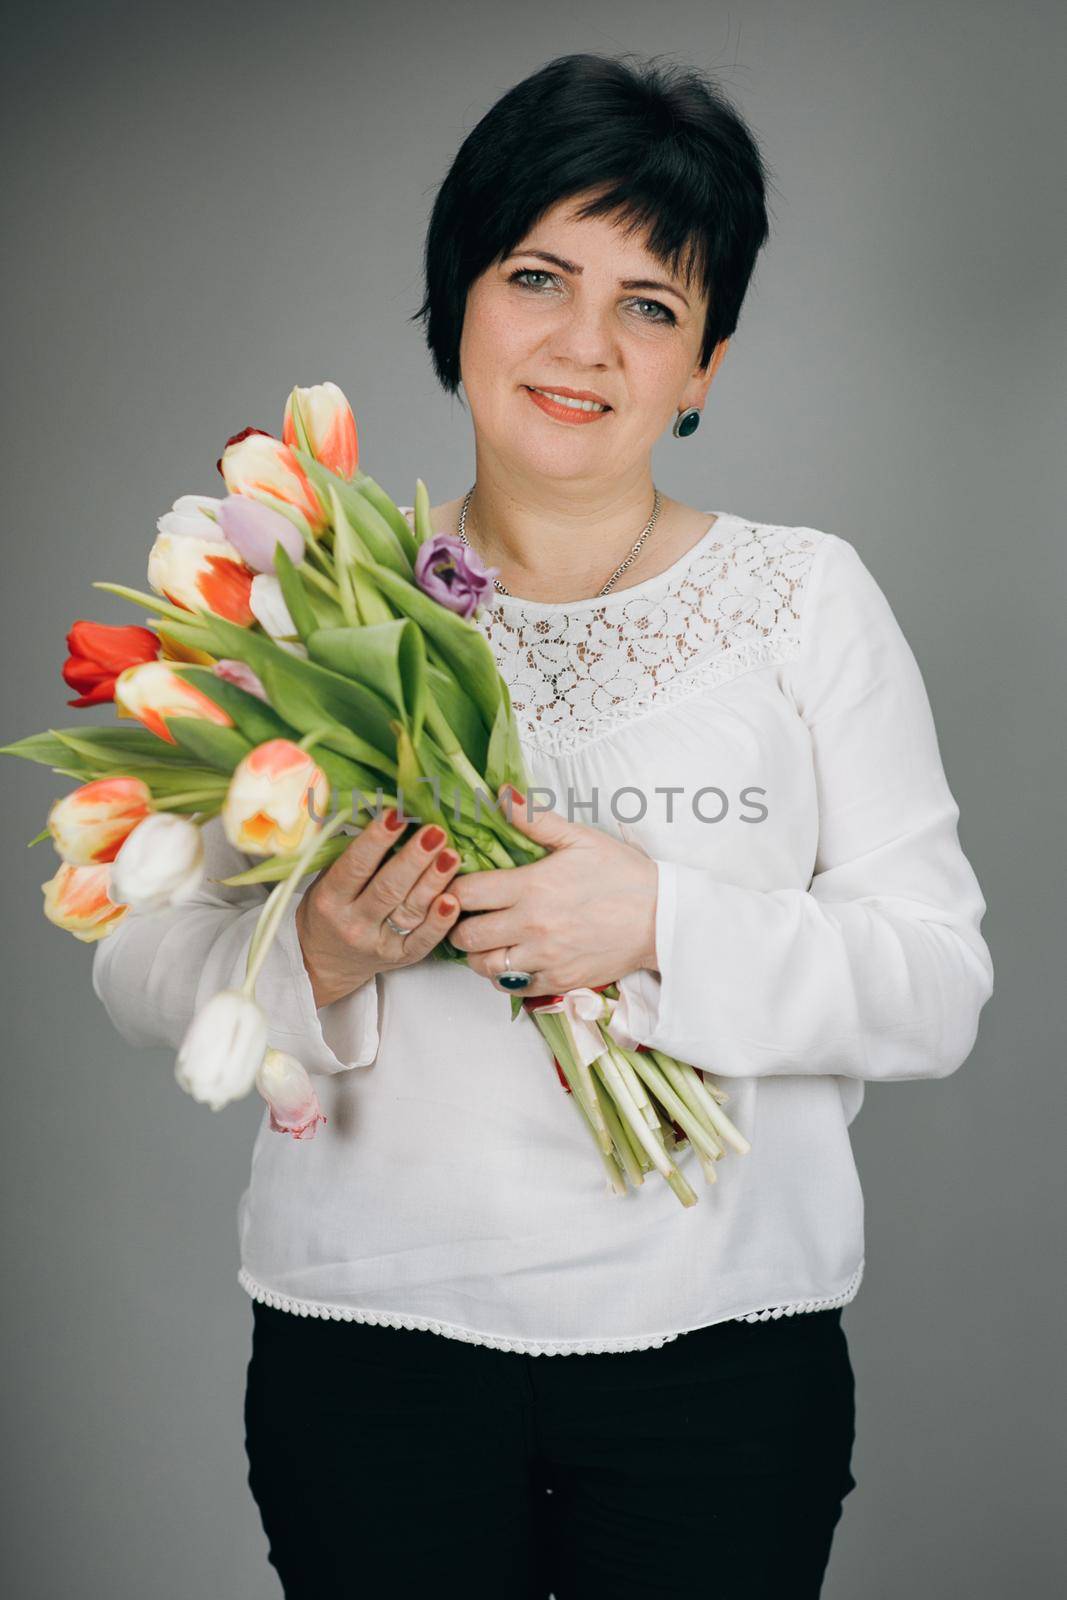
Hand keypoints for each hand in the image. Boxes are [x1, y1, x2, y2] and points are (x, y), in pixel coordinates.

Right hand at [295, 809, 461, 1007]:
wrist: (325, 959)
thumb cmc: (331, 908)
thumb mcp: (327, 880)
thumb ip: (352, 853)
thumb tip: (389, 814)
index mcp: (330, 899)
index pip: (355, 867)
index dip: (376, 840)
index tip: (397, 815)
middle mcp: (353, 923)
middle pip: (388, 888)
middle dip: (414, 859)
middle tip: (435, 832)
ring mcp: (379, 943)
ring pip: (410, 910)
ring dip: (433, 882)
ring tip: (451, 855)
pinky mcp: (402, 957)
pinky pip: (424, 940)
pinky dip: (441, 921)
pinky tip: (454, 899)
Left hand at [447, 786, 658, 996]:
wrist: (661, 918)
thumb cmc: (623, 875)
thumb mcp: (581, 838)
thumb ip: (536, 819)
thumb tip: (502, 795)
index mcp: (532, 887)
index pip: (465, 893)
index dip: (454, 888)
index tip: (460, 885)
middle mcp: (531, 927)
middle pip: (465, 935)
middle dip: (459, 923)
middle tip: (468, 914)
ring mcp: (544, 959)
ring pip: (482, 967)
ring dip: (477, 953)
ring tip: (488, 938)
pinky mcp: (558, 982)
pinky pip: (511, 988)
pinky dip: (503, 976)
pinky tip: (511, 958)